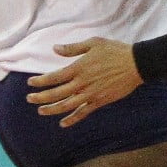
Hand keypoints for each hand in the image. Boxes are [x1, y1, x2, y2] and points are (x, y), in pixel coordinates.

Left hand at [27, 37, 145, 126]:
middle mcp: (82, 83)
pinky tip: (63, 123)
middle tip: (29, 99)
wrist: (137, 64)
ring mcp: (91, 94)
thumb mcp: (94, 43)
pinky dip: (72, 119)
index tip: (31, 83)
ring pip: (66, 105)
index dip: (40, 81)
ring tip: (41, 111)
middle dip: (40, 97)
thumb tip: (55, 49)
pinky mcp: (100, 101)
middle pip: (56, 93)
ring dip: (52, 109)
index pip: (53, 77)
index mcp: (78, 68)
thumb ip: (73, 48)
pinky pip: (83, 112)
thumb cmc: (115, 51)